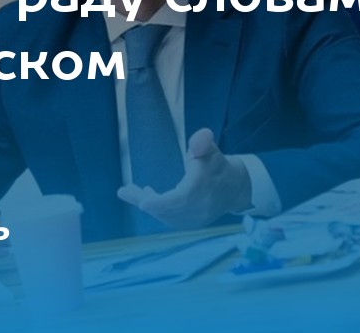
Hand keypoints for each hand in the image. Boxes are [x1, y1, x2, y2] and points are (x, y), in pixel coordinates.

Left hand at [117, 129, 252, 230]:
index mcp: (198, 192)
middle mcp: (196, 210)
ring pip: (165, 216)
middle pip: (164, 210)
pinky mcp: (192, 224)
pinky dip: (158, 211)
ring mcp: (194, 220)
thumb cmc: (217, 165)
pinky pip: (170, 220)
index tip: (140, 201)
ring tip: (134, 191)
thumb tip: (202, 134)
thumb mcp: (210, 150)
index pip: (175, 201)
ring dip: (149, 205)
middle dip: (143, 200)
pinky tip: (149, 199)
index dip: (156, 203)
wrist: (235, 187)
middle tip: (124, 191)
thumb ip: (203, 142)